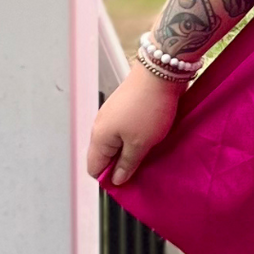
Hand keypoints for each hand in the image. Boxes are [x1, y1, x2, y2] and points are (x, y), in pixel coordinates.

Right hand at [87, 62, 184, 185]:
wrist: (159, 73)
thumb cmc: (148, 109)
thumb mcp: (140, 144)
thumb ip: (126, 164)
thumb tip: (116, 180)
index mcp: (98, 137)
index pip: (93, 167)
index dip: (109, 178)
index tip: (128, 181)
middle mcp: (100, 126)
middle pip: (104, 156)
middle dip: (120, 165)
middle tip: (142, 168)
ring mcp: (112, 115)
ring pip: (116, 143)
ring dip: (130, 151)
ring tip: (148, 153)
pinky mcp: (124, 108)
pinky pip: (125, 131)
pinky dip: (135, 138)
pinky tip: (150, 138)